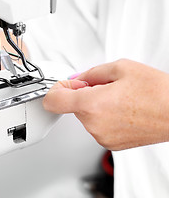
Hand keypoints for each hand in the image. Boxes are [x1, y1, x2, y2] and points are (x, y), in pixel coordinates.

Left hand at [43, 59, 168, 150]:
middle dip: (83, 94)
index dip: (56, 89)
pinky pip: (98, 126)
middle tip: (105, 87)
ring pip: (86, 116)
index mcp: (91, 105)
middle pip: (72, 106)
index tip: (64, 85)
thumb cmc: (158, 92)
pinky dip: (104, 117)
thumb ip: (90, 73)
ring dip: (95, 106)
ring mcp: (102, 137)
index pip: (53, 101)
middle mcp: (94, 125)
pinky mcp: (111, 144)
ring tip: (120, 99)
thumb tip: (77, 79)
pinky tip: (123, 110)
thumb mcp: (120, 68)